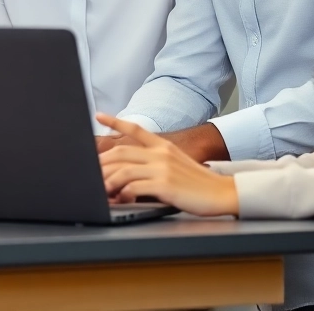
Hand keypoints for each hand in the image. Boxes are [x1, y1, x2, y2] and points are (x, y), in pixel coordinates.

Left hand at [96, 113, 239, 217]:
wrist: (222, 192)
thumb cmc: (199, 183)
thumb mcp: (177, 163)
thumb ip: (155, 162)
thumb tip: (131, 171)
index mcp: (163, 146)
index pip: (135, 129)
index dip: (115, 121)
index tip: (98, 115)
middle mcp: (161, 154)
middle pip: (121, 153)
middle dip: (102, 164)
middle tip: (91, 173)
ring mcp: (162, 169)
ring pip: (124, 170)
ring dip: (109, 181)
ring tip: (102, 190)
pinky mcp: (165, 186)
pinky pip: (134, 188)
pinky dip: (123, 194)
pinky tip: (121, 199)